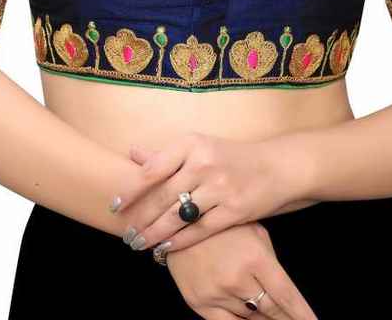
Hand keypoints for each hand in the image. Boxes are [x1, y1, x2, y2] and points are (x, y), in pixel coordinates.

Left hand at [109, 132, 307, 253]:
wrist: (276, 167)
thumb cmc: (231, 157)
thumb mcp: (200, 146)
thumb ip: (167, 153)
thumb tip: (133, 152)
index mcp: (193, 143)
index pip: (153, 169)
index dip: (131, 190)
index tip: (114, 205)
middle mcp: (204, 163)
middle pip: (163, 197)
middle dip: (140, 218)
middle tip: (125, 233)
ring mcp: (220, 187)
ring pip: (178, 216)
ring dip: (155, 233)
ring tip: (139, 244)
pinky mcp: (233, 210)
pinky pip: (199, 230)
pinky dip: (179, 241)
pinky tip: (165, 248)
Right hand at [165, 221, 317, 319]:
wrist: (177, 218)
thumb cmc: (222, 221)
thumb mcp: (254, 231)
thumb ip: (270, 262)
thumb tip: (284, 295)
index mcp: (256, 257)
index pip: (287, 298)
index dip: (303, 315)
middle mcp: (237, 279)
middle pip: (270, 312)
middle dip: (285, 318)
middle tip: (292, 318)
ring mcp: (216, 293)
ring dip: (261, 318)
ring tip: (266, 311)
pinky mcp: (197, 303)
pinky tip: (247, 318)